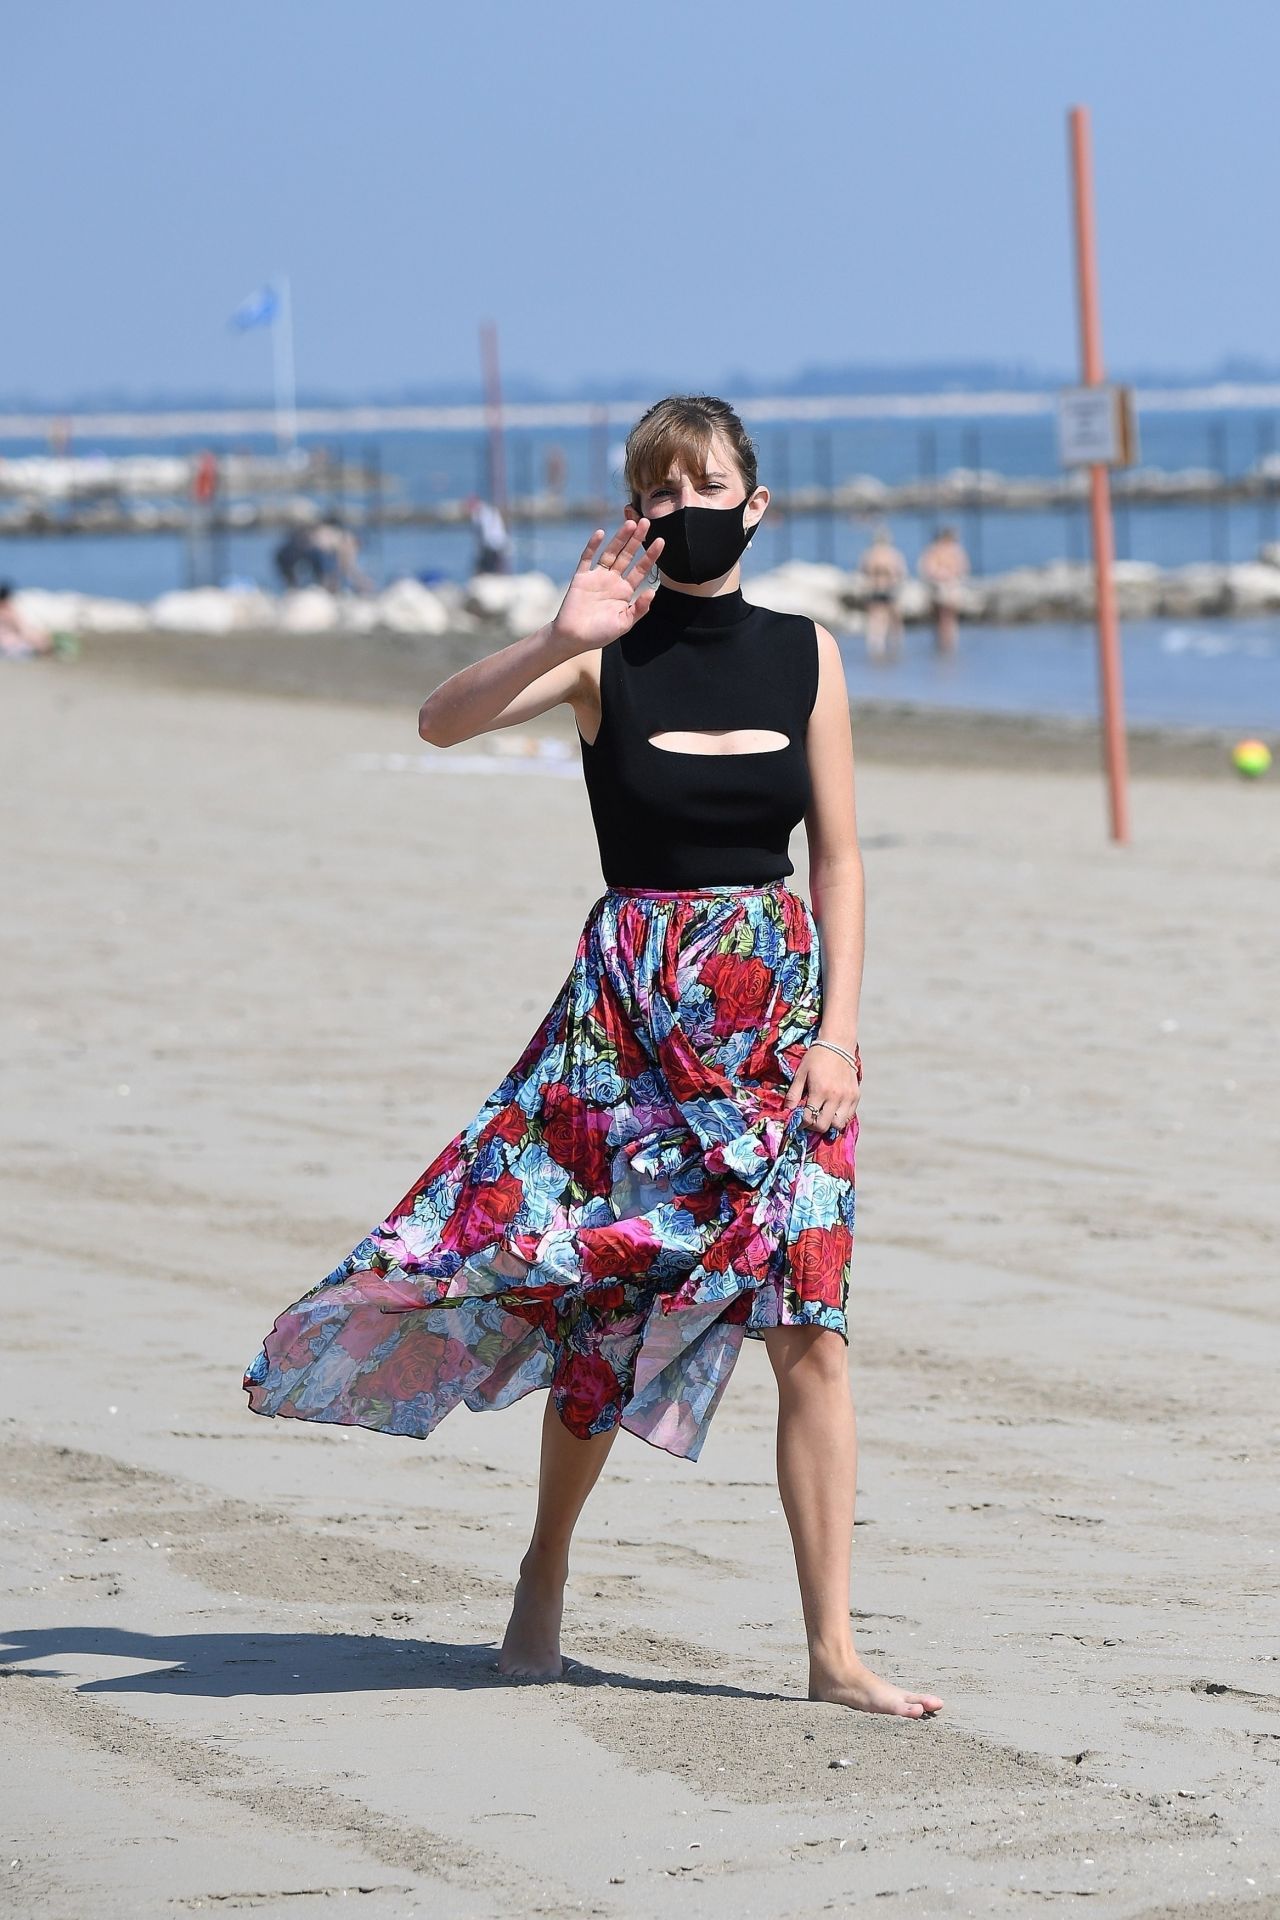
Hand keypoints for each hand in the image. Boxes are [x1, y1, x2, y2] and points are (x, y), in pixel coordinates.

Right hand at [549, 517, 664, 655]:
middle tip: (646, 522)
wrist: (573, 638)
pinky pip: (587, 558)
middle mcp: (612, 581)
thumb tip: (652, 591)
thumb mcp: (624, 623)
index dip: (650, 555)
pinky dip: (593, 545)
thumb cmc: (599, 634)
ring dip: (620, 538)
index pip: (641, 569)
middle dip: (637, 539)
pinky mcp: (581, 577)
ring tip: (630, 523)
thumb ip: (639, 608)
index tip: (661, 541)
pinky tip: (600, 533)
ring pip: (610, 553)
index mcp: (624, 591)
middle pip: (627, 555)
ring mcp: (596, 577)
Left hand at [785, 1045, 860, 1136]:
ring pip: (839, 1124)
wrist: (838, 1044)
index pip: (809, 1118)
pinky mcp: (856, 1095)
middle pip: (823, 1126)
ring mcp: (848, 1097)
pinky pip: (849, 1116)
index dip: (801, 1122)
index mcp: (820, 1091)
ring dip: (829, 1123)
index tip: (799, 1120)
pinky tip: (833, 1110)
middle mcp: (835, 1096)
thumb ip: (793, 1094)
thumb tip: (788, 1111)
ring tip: (823, 1115)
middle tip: (810, 1119)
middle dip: (814, 1126)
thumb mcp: (801, 1073)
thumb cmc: (816, 1057)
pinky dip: (840, 1117)